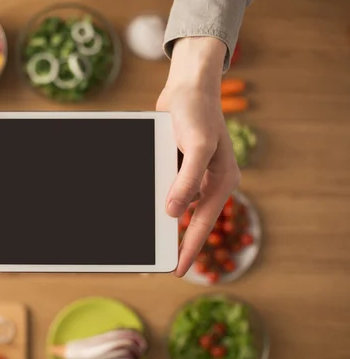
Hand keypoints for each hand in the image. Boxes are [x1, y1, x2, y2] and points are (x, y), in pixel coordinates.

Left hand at [157, 37, 240, 276]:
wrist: (186, 87)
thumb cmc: (198, 113)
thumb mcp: (198, 146)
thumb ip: (187, 180)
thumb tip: (173, 213)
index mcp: (220, 182)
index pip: (203, 224)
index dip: (189, 249)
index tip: (177, 270)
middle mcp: (207, 183)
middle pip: (188, 219)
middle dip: (174, 240)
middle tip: (155, 259)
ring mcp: (190, 175)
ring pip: (174, 204)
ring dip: (161, 218)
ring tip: (142, 237)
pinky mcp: (175, 166)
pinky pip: (164, 187)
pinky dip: (153, 196)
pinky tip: (138, 205)